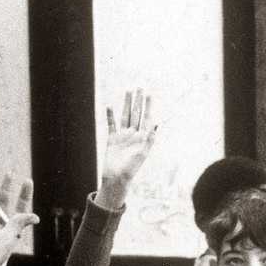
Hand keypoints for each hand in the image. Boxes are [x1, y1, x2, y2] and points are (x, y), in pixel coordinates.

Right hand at [97, 89, 158, 210]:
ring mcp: (123, 136)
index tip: (149, 94)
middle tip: (139, 87)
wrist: (116, 178)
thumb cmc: (131, 169)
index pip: (146, 118)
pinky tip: (110, 106)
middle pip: (136, 114)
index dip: (148, 106)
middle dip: (138, 101)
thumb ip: (149, 138)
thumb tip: (156, 124)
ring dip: (126, 104)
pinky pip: (111, 125)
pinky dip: (110, 116)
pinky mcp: (112, 140)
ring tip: (127, 91)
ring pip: (125, 116)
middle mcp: (133, 135)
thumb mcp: (142, 153)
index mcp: (142, 138)